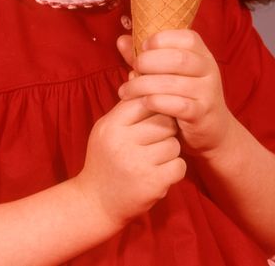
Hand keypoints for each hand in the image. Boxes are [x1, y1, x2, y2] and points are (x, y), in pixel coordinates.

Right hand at [73, 98, 185, 228]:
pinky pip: (179, 166)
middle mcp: (123, 143)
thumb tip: (140, 71)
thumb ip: (126, 105)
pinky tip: (161, 171)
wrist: (96, 203)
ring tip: (156, 156)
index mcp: (111, 126)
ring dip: (170, 150)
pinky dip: (174, 169)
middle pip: (164, 121)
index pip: (145, 100)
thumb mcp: (107, 128)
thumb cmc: (105, 159)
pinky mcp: (153, 184)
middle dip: (166, 128)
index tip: (156, 114)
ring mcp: (138, 165)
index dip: (156, 105)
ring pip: (174, 144)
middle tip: (158, 137)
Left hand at [117, 30, 233, 156]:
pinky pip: (178, 105)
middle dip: (149, 61)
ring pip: (174, 83)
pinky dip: (157, 102)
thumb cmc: (185, 95)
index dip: (161, 39)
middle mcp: (209, 70)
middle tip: (133, 67)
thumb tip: (121, 40)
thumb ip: (147, 57)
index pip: (187, 38)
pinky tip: (143, 103)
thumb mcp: (170, 73)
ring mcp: (208, 92)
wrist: (212, 129)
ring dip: (144, 85)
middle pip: (179, 58)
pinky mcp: (202, 114)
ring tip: (126, 90)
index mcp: (202, 54)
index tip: (142, 48)